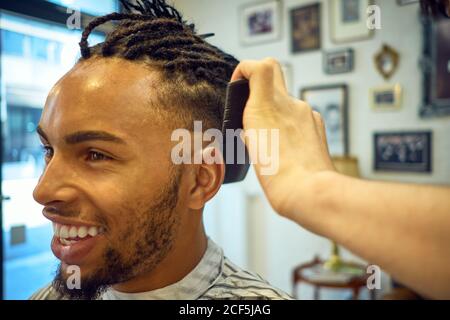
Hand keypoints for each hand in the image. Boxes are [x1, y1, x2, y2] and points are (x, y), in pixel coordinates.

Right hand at [231, 58, 335, 217]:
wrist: (308, 191)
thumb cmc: (278, 177)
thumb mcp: (252, 150)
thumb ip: (252, 129)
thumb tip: (255, 126)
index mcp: (265, 108)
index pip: (260, 66)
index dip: (246, 68)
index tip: (239, 83)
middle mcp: (288, 103)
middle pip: (274, 71)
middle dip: (259, 80)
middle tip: (253, 102)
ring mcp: (305, 112)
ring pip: (286, 99)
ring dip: (276, 110)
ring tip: (272, 140)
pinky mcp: (317, 123)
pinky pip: (300, 115)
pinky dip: (291, 123)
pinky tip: (289, 146)